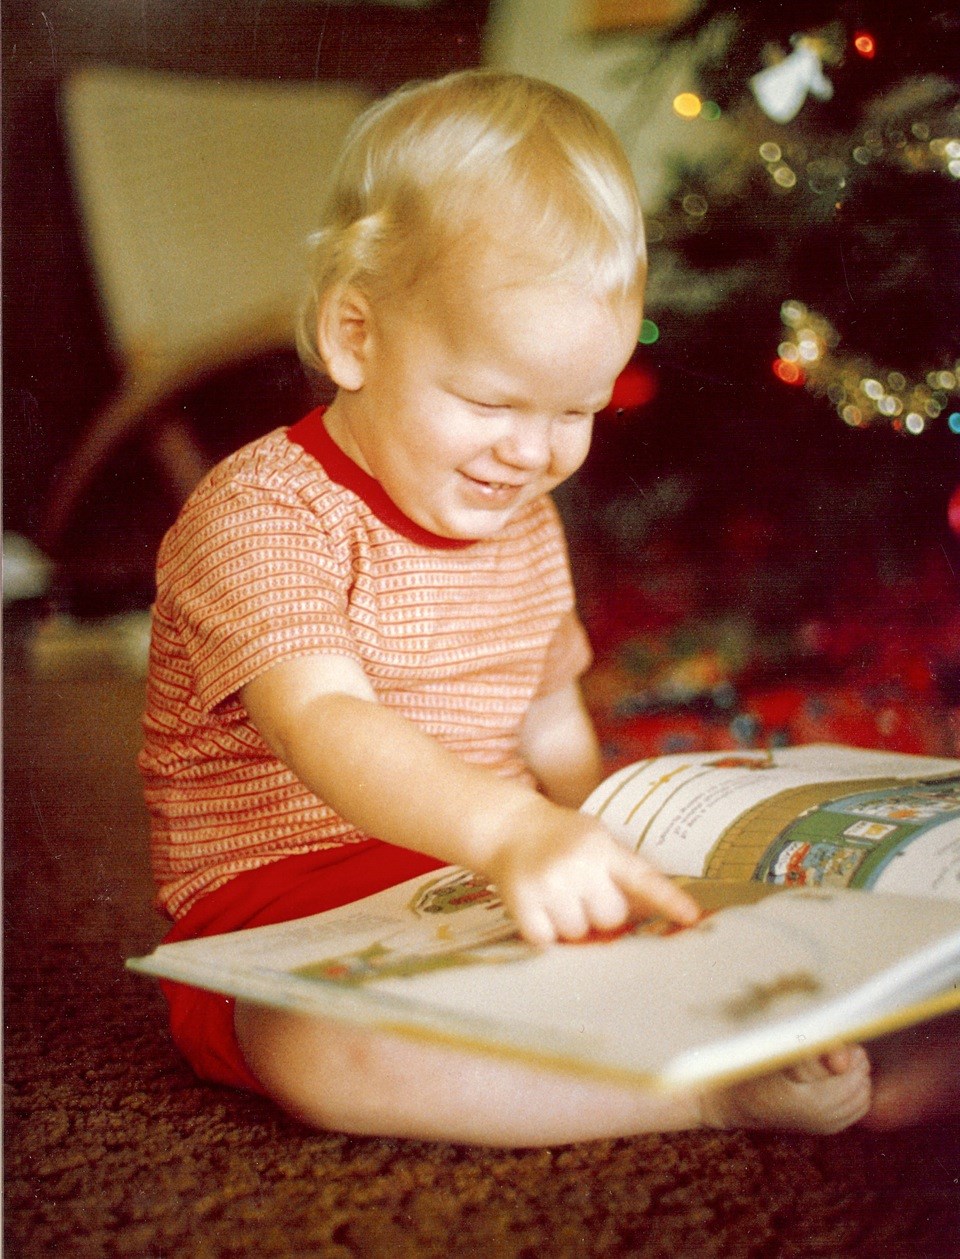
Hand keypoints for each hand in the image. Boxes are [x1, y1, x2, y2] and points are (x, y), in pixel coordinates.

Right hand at [487, 800, 699, 945]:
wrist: (508, 827)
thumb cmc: (560, 837)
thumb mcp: (595, 838)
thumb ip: (620, 869)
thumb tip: (650, 913)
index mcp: (602, 847)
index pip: (642, 878)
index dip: (669, 900)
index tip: (692, 918)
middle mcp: (577, 864)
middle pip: (610, 917)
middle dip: (599, 910)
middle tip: (581, 889)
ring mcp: (549, 884)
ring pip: (579, 932)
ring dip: (570, 921)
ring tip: (557, 894)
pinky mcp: (523, 903)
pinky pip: (547, 939)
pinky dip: (544, 930)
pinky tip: (538, 906)